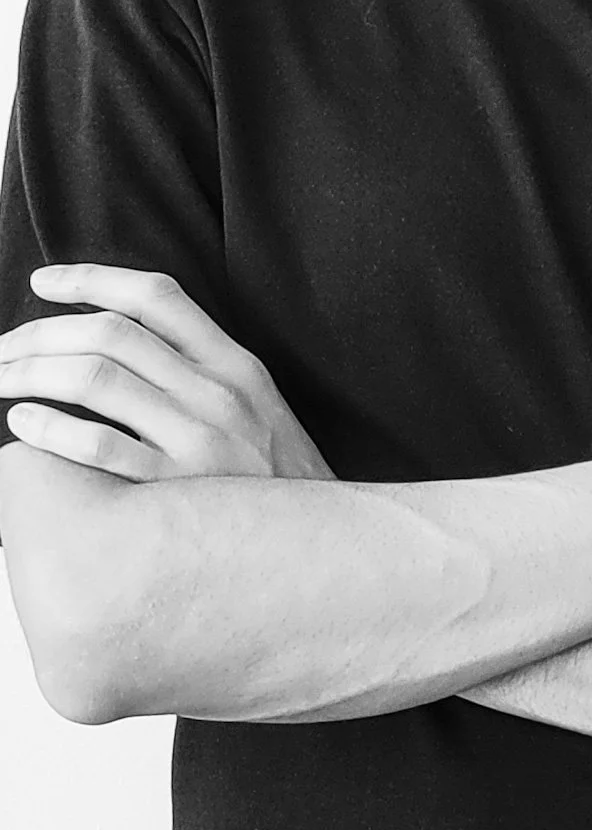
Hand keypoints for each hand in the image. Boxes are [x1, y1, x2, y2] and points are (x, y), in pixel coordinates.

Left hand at [0, 263, 333, 482]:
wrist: (322, 550)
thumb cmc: (274, 480)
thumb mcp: (256, 405)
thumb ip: (201, 370)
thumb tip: (122, 341)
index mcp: (234, 362)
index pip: (155, 296)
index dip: (92, 279)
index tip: (42, 283)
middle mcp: (217, 391)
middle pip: (112, 334)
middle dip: (41, 333)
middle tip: (2, 349)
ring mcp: (198, 439)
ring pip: (96, 379)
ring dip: (32, 374)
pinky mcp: (177, 490)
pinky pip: (100, 447)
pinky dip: (52, 429)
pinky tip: (23, 425)